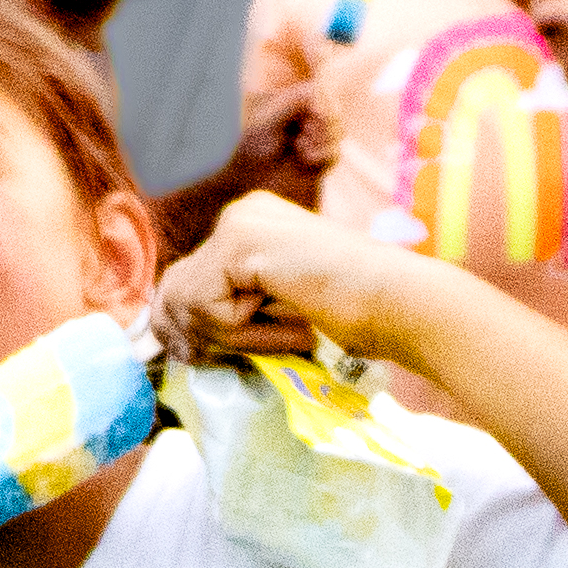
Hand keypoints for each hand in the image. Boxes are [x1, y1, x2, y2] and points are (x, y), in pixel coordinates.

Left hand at [156, 187, 425, 370]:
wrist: (401, 304)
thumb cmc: (353, 317)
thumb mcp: (273, 312)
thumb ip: (225, 313)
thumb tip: (166, 334)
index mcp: (249, 226)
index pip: (187, 283)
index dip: (193, 328)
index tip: (221, 353)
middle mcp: (239, 214)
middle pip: (175, 291)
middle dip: (198, 335)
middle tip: (247, 351)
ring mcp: (238, 223)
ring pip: (185, 302)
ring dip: (229, 336)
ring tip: (284, 330)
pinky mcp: (241, 242)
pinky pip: (205, 306)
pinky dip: (241, 331)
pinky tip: (290, 316)